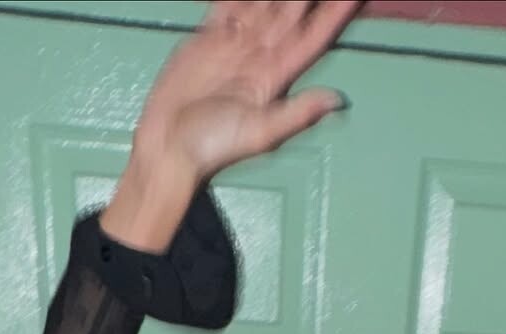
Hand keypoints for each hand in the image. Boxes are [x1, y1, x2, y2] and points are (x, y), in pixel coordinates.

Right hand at [135, 0, 359, 179]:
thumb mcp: (260, 134)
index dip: (335, 12)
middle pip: (294, 9)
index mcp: (278, 75)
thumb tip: (338, 100)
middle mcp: (262, 54)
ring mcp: (236, 43)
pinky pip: (230, 3)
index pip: (315, 35)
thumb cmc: (213, 147)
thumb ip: (297, 113)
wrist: (168, 146)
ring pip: (265, 1)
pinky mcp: (209, 37)